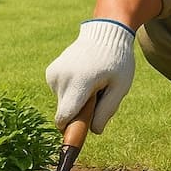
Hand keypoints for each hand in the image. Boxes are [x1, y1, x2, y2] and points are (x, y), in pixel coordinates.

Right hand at [45, 19, 134, 133]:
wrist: (105, 33)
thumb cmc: (117, 61)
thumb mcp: (120, 86)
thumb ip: (107, 110)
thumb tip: (94, 132)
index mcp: (80, 81)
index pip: (65, 116)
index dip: (70, 130)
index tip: (76, 138)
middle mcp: (62, 77)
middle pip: (65, 112)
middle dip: (79, 113)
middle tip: (97, 98)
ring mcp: (53, 73)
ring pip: (62, 104)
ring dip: (76, 101)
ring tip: (92, 83)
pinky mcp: (50, 72)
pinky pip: (59, 93)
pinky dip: (70, 92)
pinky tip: (82, 77)